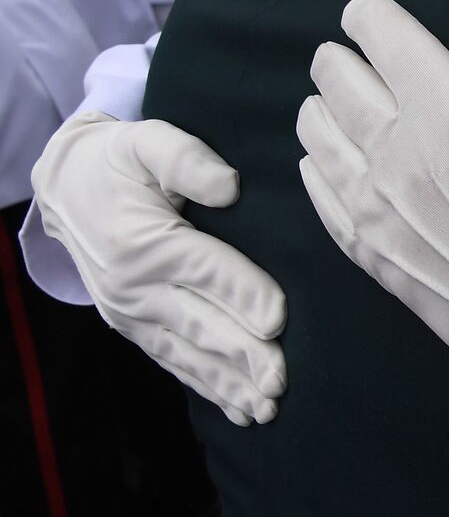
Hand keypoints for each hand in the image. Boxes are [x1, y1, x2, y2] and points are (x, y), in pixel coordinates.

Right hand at [30, 112, 286, 424]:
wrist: (66, 185)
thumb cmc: (121, 160)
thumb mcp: (149, 140)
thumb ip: (187, 158)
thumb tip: (230, 186)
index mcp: (145, 240)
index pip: (205, 270)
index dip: (244, 294)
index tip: (278, 320)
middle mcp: (135, 285)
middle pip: (200, 322)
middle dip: (242, 354)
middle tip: (281, 380)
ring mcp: (131, 311)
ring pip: (188, 353)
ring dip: (228, 383)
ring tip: (268, 407)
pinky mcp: (131, 326)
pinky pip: (172, 361)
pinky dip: (206, 386)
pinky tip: (239, 409)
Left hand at [298, 0, 448, 447]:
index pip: (385, 40)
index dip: (372, 13)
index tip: (371, 8)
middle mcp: (401, 159)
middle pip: (340, 84)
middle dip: (343, 57)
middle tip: (352, 51)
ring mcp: (382, 215)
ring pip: (322, 139)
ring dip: (323, 107)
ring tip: (332, 96)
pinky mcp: (381, 262)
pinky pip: (323, 203)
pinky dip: (316, 169)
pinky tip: (319, 160)